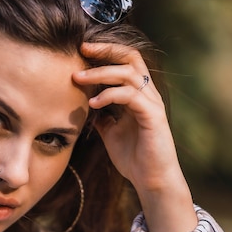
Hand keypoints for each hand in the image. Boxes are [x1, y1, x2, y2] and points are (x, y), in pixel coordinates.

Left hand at [73, 42, 196, 231]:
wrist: (151, 181)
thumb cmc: (134, 158)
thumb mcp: (111, 133)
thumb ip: (102, 116)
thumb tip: (85, 105)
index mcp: (139, 95)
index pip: (125, 61)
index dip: (105, 52)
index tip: (81, 51)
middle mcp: (148, 94)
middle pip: (131, 57)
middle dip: (105, 51)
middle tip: (81, 50)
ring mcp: (152, 104)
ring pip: (129, 74)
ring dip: (101, 73)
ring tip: (78, 79)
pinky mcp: (153, 116)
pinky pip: (131, 96)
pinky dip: (110, 95)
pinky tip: (93, 104)